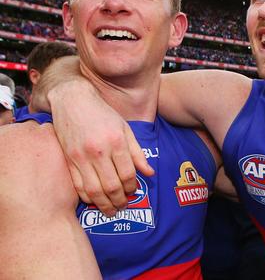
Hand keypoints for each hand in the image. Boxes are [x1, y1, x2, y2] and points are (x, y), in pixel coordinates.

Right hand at [50, 81, 152, 215]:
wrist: (73, 101)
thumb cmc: (102, 114)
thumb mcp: (125, 129)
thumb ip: (137, 153)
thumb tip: (149, 173)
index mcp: (116, 142)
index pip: (127, 174)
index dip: (132, 187)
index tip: (134, 191)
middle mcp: (98, 151)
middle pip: (111, 186)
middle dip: (120, 200)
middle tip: (123, 206)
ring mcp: (81, 156)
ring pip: (94, 190)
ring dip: (104, 204)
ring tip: (111, 210)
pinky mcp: (68, 159)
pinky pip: (77, 185)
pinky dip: (87, 197)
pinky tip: (94, 200)